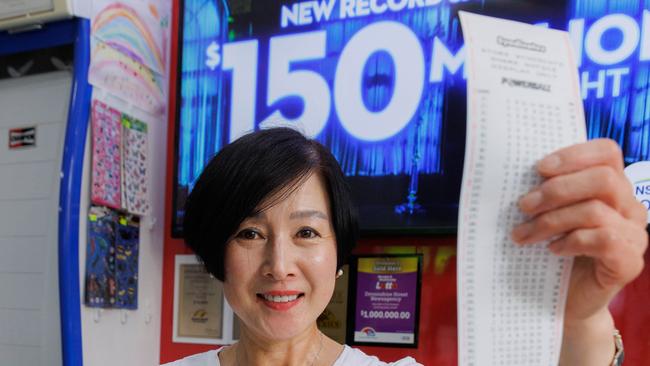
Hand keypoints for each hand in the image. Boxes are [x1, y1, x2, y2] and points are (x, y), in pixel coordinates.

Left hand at [511, 139, 647, 363]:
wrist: (565, 300)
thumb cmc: (555, 251)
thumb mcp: (550, 213)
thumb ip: (548, 190)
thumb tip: (516, 172)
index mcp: (613, 187)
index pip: (607, 152)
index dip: (573, 155)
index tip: (539, 168)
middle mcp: (630, 207)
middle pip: (603, 179)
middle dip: (556, 190)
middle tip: (523, 205)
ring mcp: (634, 235)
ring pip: (596, 210)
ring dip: (551, 220)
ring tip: (523, 234)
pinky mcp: (629, 261)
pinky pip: (603, 239)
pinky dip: (570, 241)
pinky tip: (552, 250)